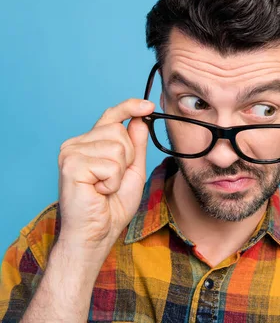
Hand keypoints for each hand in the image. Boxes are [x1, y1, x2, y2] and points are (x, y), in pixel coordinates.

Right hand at [57, 98, 154, 255]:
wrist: (96, 233)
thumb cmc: (111, 206)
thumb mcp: (132, 171)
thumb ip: (136, 145)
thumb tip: (140, 118)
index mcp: (90, 143)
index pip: (111, 116)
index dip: (130, 107)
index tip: (149, 105)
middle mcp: (76, 144)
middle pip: (119, 131)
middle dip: (127, 158)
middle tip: (112, 180)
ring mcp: (71, 153)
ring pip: (117, 147)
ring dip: (119, 172)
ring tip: (105, 187)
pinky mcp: (71, 165)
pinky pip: (110, 164)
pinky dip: (112, 182)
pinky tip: (99, 192)